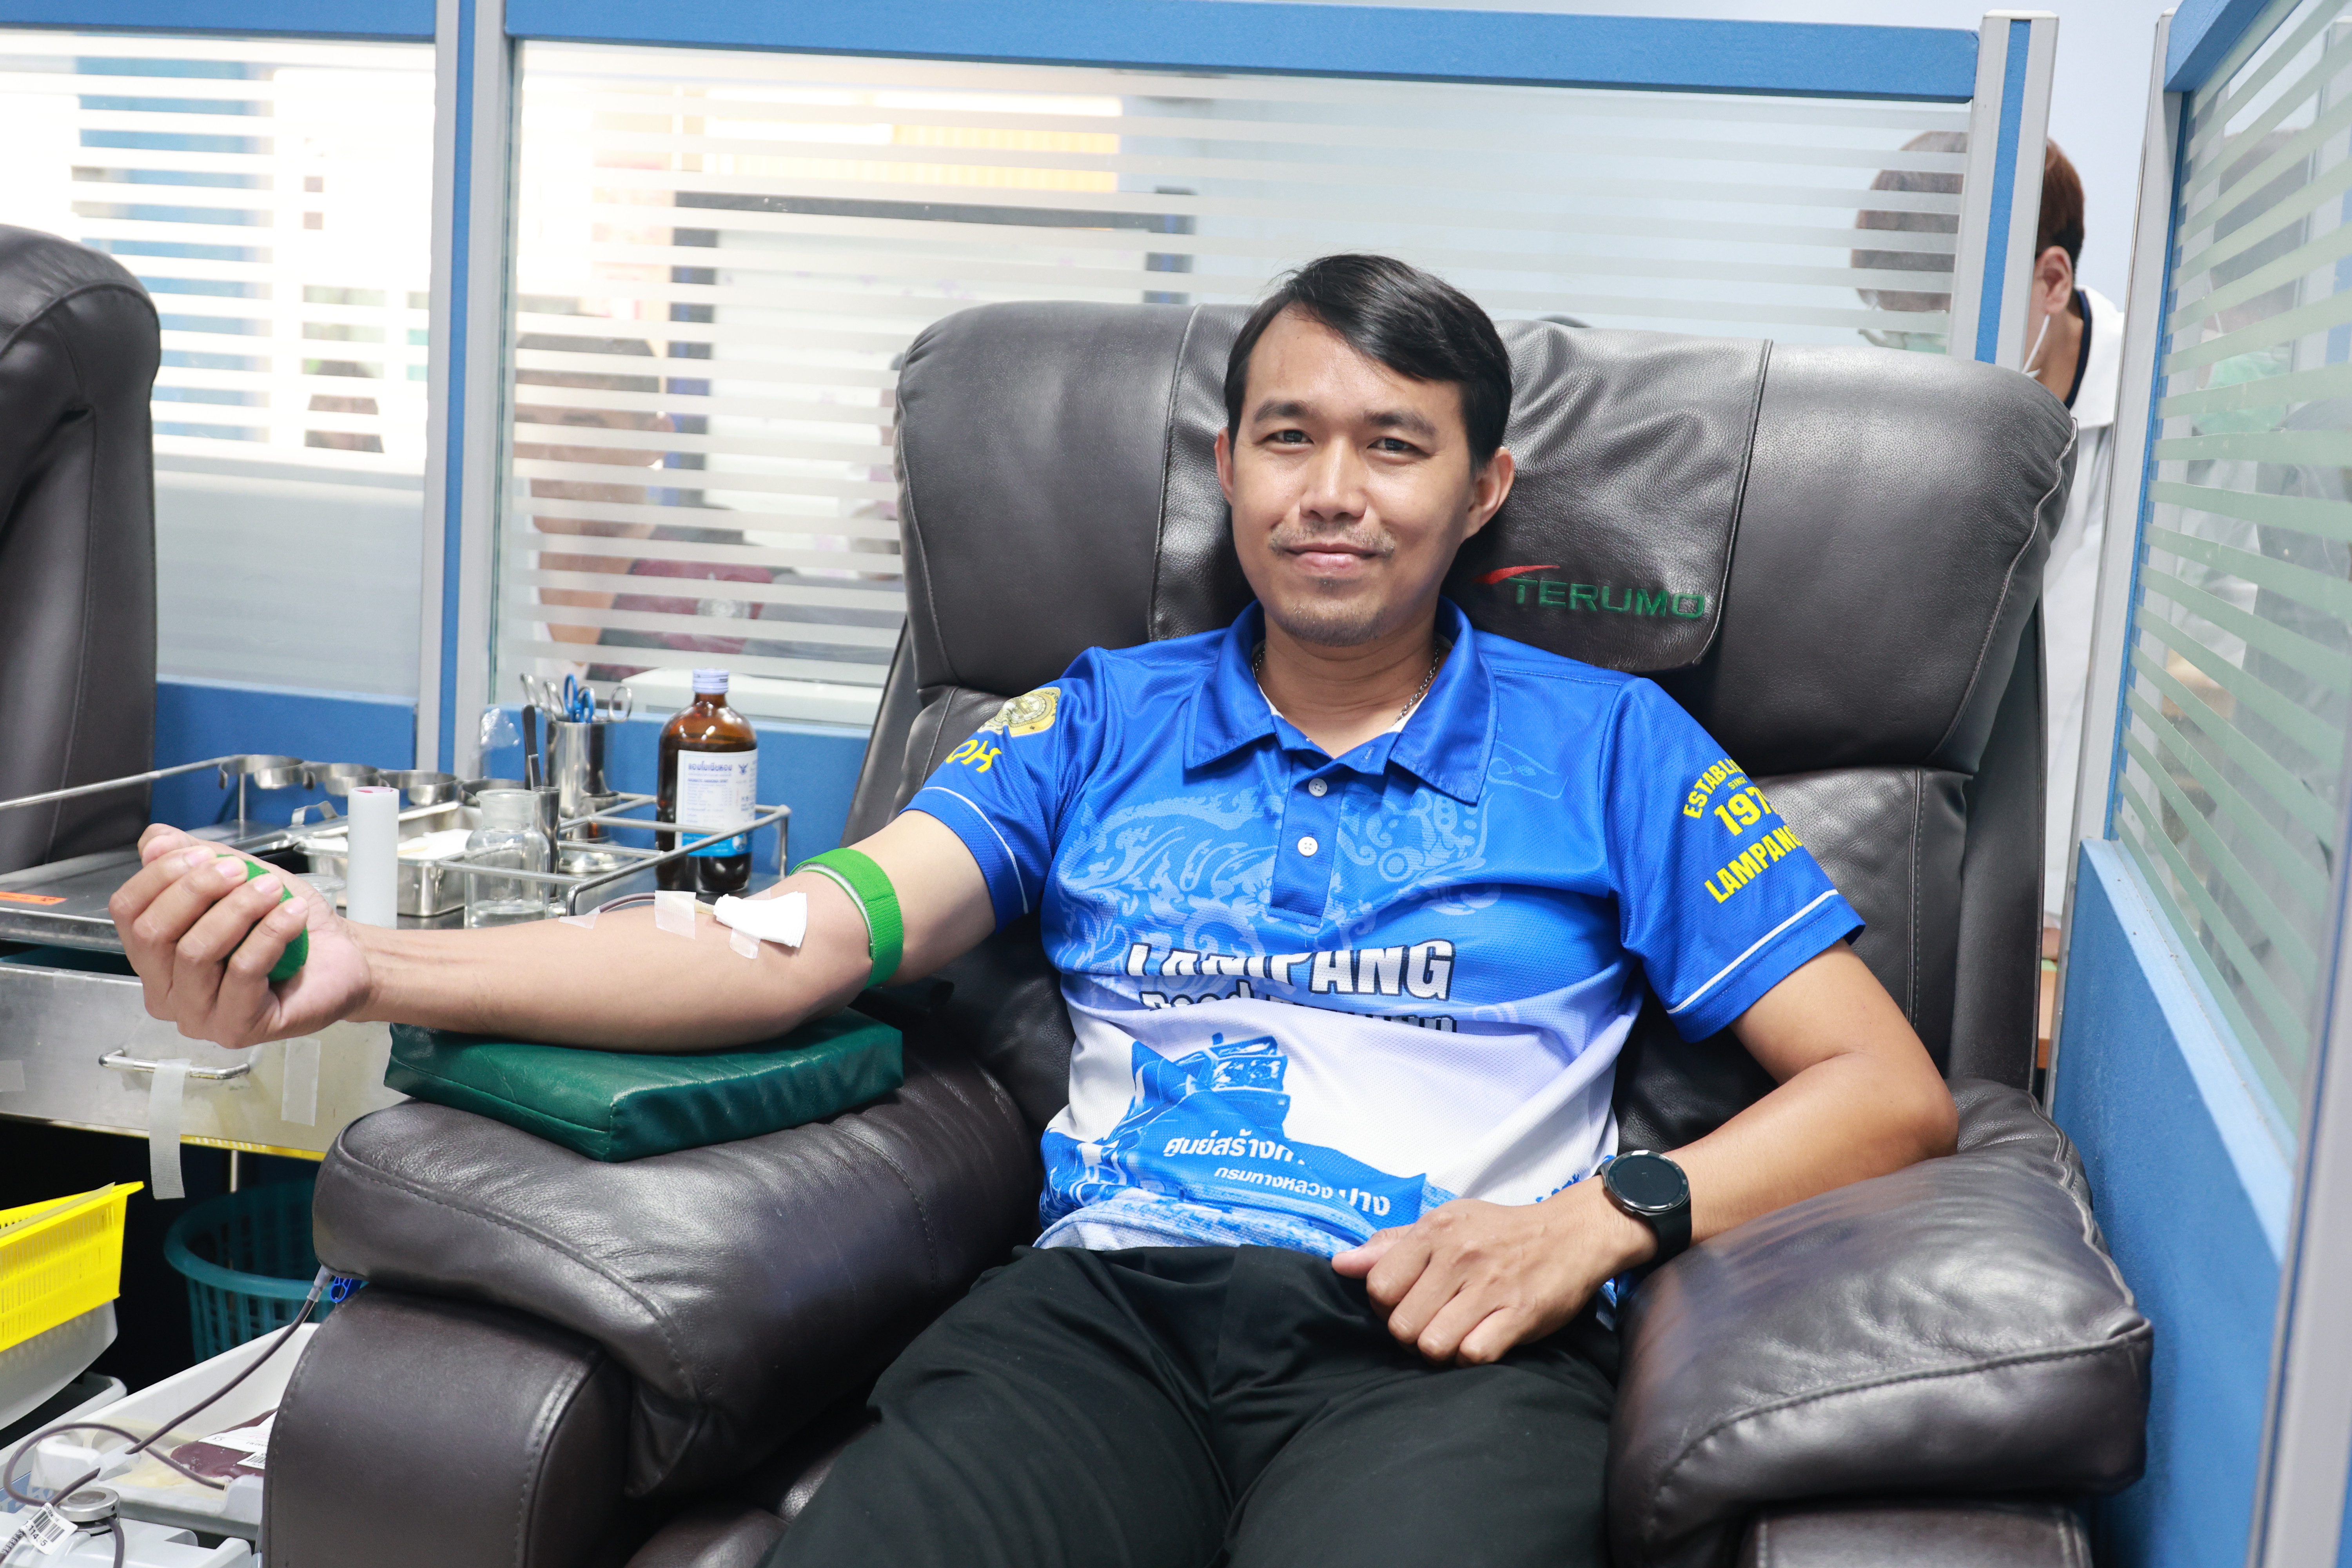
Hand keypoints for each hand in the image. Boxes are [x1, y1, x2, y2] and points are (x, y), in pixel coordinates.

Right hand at [110, 825, 375, 1048]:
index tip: (204, 854)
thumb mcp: (236, 880)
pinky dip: (270, 932)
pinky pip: (242, 970)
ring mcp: (199, 1016)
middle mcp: (167, 992)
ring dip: (237, 909)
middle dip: (197, 890)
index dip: (160, 876)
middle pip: (153, 933)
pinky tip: (292, 915)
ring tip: (271, 890)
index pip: (127, 912)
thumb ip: (192, 859)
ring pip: (196, 952)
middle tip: (240, 871)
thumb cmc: (285, 925)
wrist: (342, 958)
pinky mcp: (237, 1028)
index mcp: (154, 958)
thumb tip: (154, 841)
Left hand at [1331, 1181, 1655, 1364]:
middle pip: (1401, 1325)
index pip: (1378, 1286)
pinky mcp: (1520, 1315)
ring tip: (1454, 1335)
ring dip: (1439, 1350)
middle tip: (1431, 1324)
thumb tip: (1340, 1264)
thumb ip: (1392, 1245)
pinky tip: (1480, 1340)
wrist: (1572, 1233)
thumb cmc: (1500, 1232)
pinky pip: (1473, 1354)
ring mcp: (1490, 1287)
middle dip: (1410, 1335)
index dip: (1385, 1306)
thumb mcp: (1445, 1222)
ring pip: (1432, 1345)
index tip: (1406, 1303)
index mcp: (1435, 1232)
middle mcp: (1459, 1257)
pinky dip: (1471, 1356)